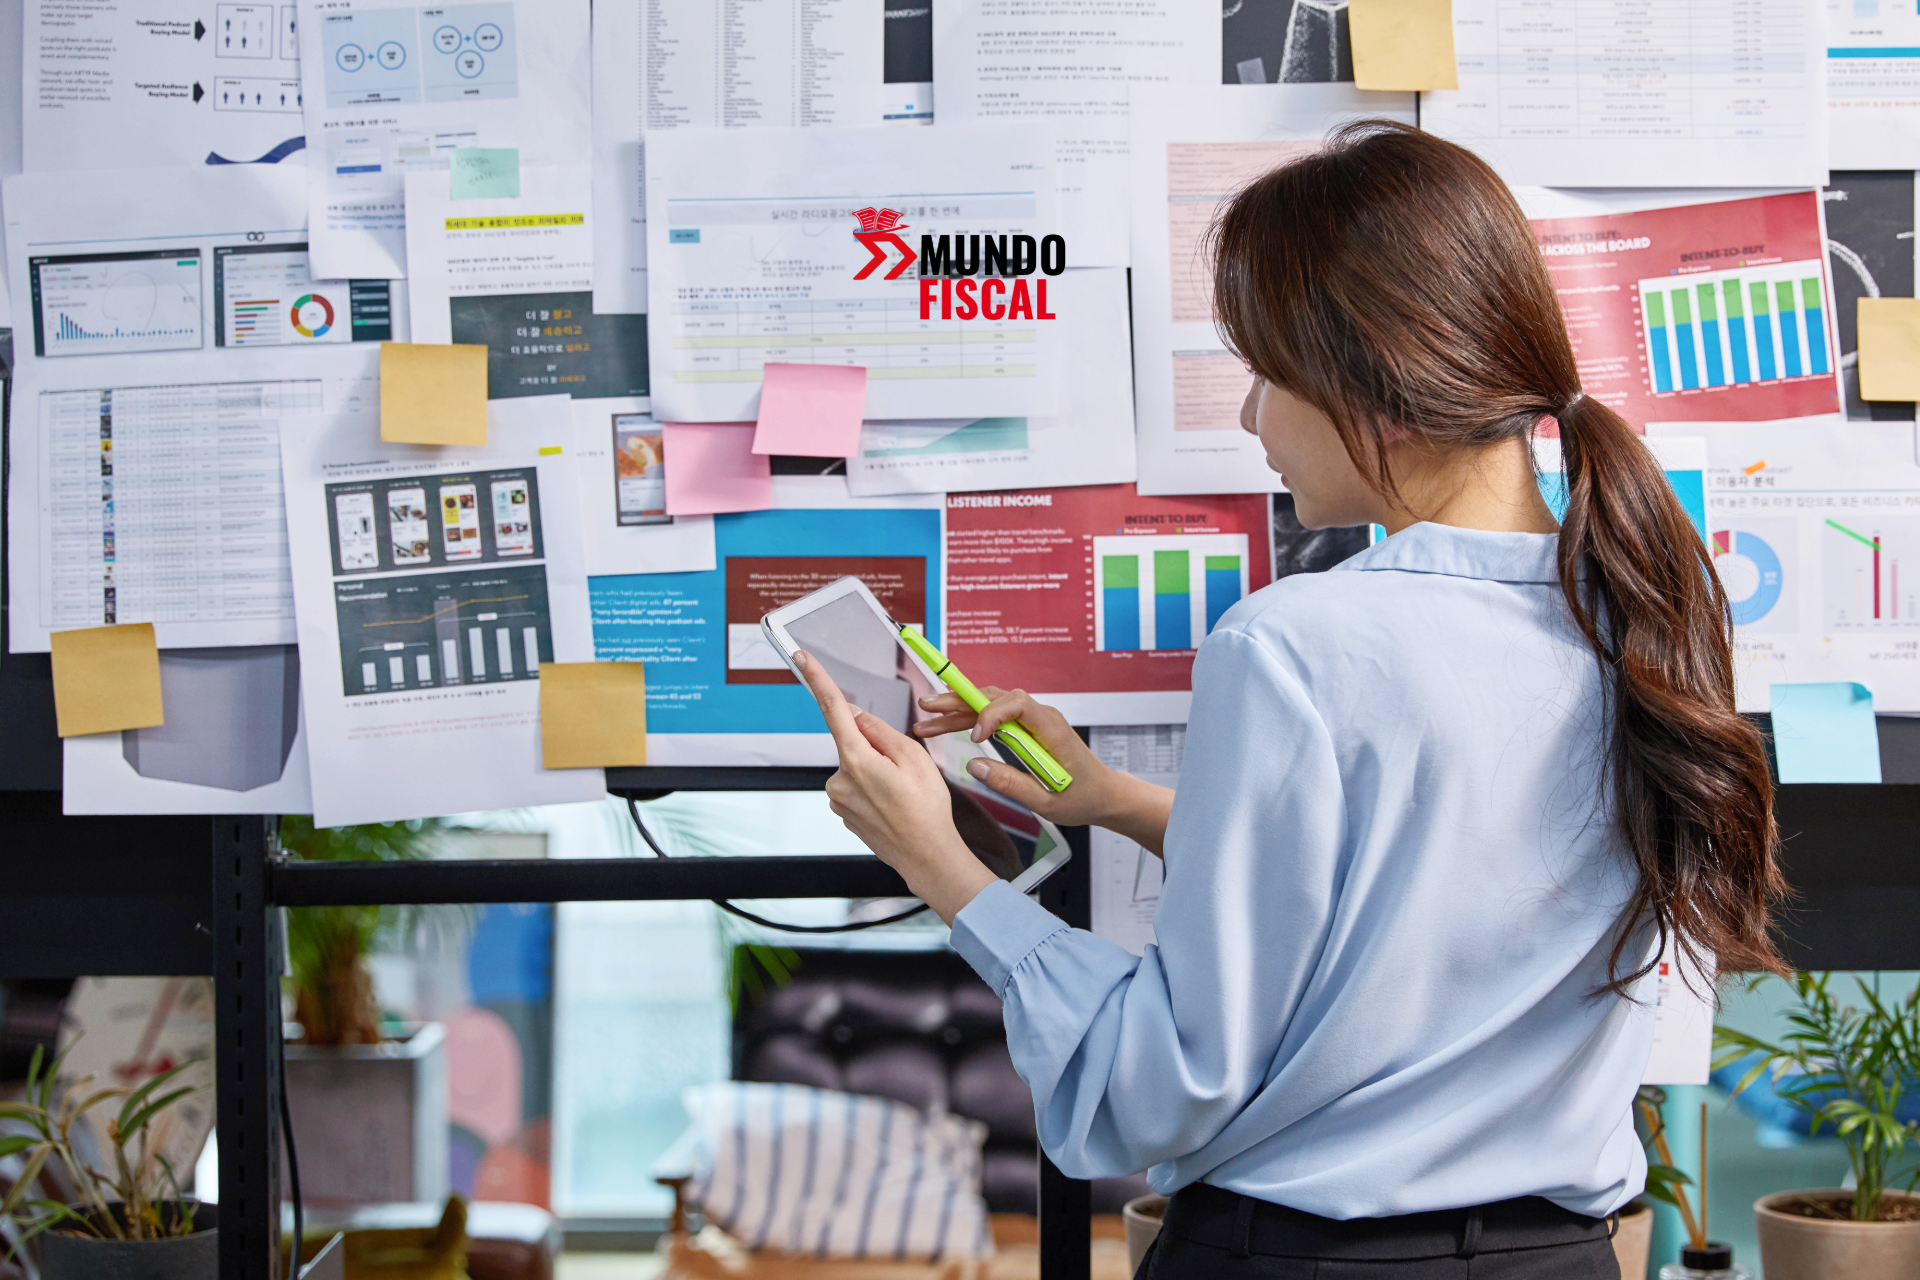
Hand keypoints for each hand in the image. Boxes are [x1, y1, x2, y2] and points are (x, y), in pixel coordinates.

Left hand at [796, 652, 998, 923]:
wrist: (927, 857)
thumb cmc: (926, 810)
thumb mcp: (914, 757)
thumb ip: (881, 731)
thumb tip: (859, 719)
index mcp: (856, 760)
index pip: (833, 710)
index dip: (818, 680)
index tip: (803, 659)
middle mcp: (840, 779)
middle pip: (855, 743)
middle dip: (878, 748)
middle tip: (906, 773)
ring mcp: (840, 799)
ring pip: (858, 766)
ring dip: (878, 772)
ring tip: (903, 794)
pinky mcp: (844, 813)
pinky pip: (859, 787)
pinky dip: (876, 790)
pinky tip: (895, 806)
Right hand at [912, 686, 1172, 855]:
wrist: (1102, 794)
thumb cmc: (1082, 797)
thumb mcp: (1047, 802)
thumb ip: (1012, 785)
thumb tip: (976, 766)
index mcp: (1051, 729)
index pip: (1017, 704)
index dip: (992, 713)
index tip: (976, 737)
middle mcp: (1040, 717)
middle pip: (995, 697)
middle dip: (959, 701)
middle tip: (927, 708)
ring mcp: (1031, 721)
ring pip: (989, 704)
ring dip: (956, 710)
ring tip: (925, 720)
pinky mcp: (1024, 729)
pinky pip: (993, 717)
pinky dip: (967, 719)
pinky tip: (945, 722)